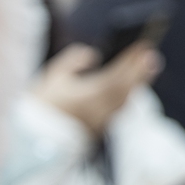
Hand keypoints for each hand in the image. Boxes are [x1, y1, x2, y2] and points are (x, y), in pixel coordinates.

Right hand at [30, 42, 162, 136]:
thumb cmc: (40, 106)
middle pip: (127, 88)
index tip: (144, 45)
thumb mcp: (52, 78)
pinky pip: (118, 108)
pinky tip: (129, 88)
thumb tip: (94, 55)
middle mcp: (100, 110)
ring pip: (125, 99)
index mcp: (89, 96)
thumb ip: (73, 61)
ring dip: (137, 83)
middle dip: (141, 71)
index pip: (118, 74)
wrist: (32, 139)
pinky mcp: (98, 128)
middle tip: (152, 56)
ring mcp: (101, 121)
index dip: (131, 60)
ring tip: (146, 68)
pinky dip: (126, 94)